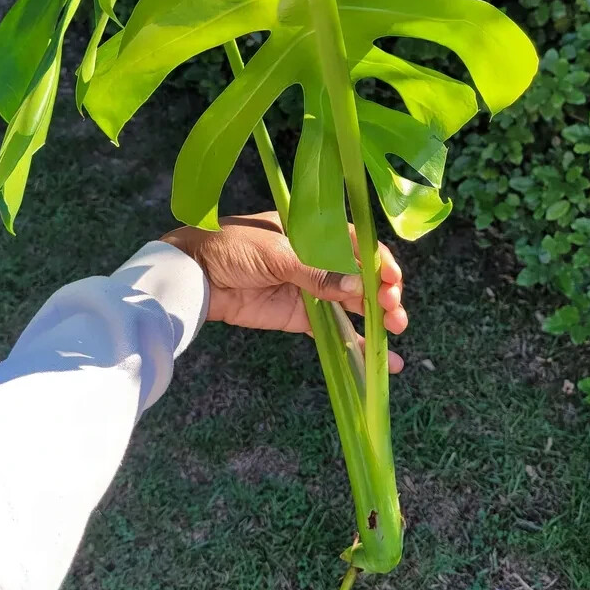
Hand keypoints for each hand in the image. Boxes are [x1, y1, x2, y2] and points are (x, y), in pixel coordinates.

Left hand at [161, 212, 406, 372]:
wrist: (193, 275)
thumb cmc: (232, 247)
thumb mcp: (276, 252)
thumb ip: (316, 271)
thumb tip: (356, 287)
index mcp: (314, 230)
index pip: (358, 243)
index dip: (379, 261)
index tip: (392, 280)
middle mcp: (318, 258)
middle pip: (361, 275)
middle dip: (383, 292)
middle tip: (394, 312)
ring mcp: (310, 288)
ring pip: (352, 302)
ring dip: (376, 316)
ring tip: (396, 331)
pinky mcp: (298, 316)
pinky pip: (332, 329)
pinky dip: (353, 343)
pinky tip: (376, 358)